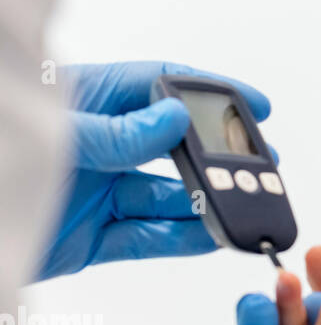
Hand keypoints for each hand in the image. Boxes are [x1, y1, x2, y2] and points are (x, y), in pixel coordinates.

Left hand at [37, 61, 273, 278]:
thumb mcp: (55, 135)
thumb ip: (116, 131)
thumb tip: (175, 119)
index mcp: (84, 102)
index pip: (160, 85)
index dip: (210, 92)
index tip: (254, 105)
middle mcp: (96, 145)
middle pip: (173, 146)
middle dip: (218, 156)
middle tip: (261, 164)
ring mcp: (93, 193)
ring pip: (166, 197)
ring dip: (204, 202)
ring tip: (241, 206)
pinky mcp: (86, 239)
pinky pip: (146, 238)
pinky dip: (182, 239)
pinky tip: (212, 235)